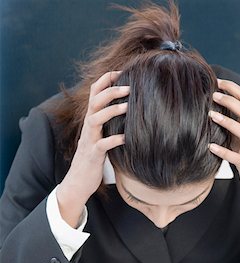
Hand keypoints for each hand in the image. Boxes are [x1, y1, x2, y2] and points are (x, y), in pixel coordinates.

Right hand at [57, 71, 129, 226]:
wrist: (78, 182)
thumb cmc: (92, 159)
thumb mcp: (100, 137)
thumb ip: (108, 124)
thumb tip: (127, 111)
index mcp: (90, 121)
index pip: (94, 93)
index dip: (105, 80)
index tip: (122, 71)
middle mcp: (88, 128)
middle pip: (94, 102)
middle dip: (110, 91)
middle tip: (129, 86)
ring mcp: (89, 141)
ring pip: (96, 119)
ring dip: (111, 111)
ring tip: (127, 106)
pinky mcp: (93, 155)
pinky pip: (102, 145)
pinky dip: (114, 140)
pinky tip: (127, 138)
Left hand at [209, 79, 239, 238]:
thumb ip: (232, 123)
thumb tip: (214, 108)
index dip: (233, 89)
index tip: (218, 80)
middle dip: (230, 100)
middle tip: (213, 94)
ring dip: (227, 122)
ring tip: (211, 116)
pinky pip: (235, 157)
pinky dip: (223, 152)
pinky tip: (211, 147)